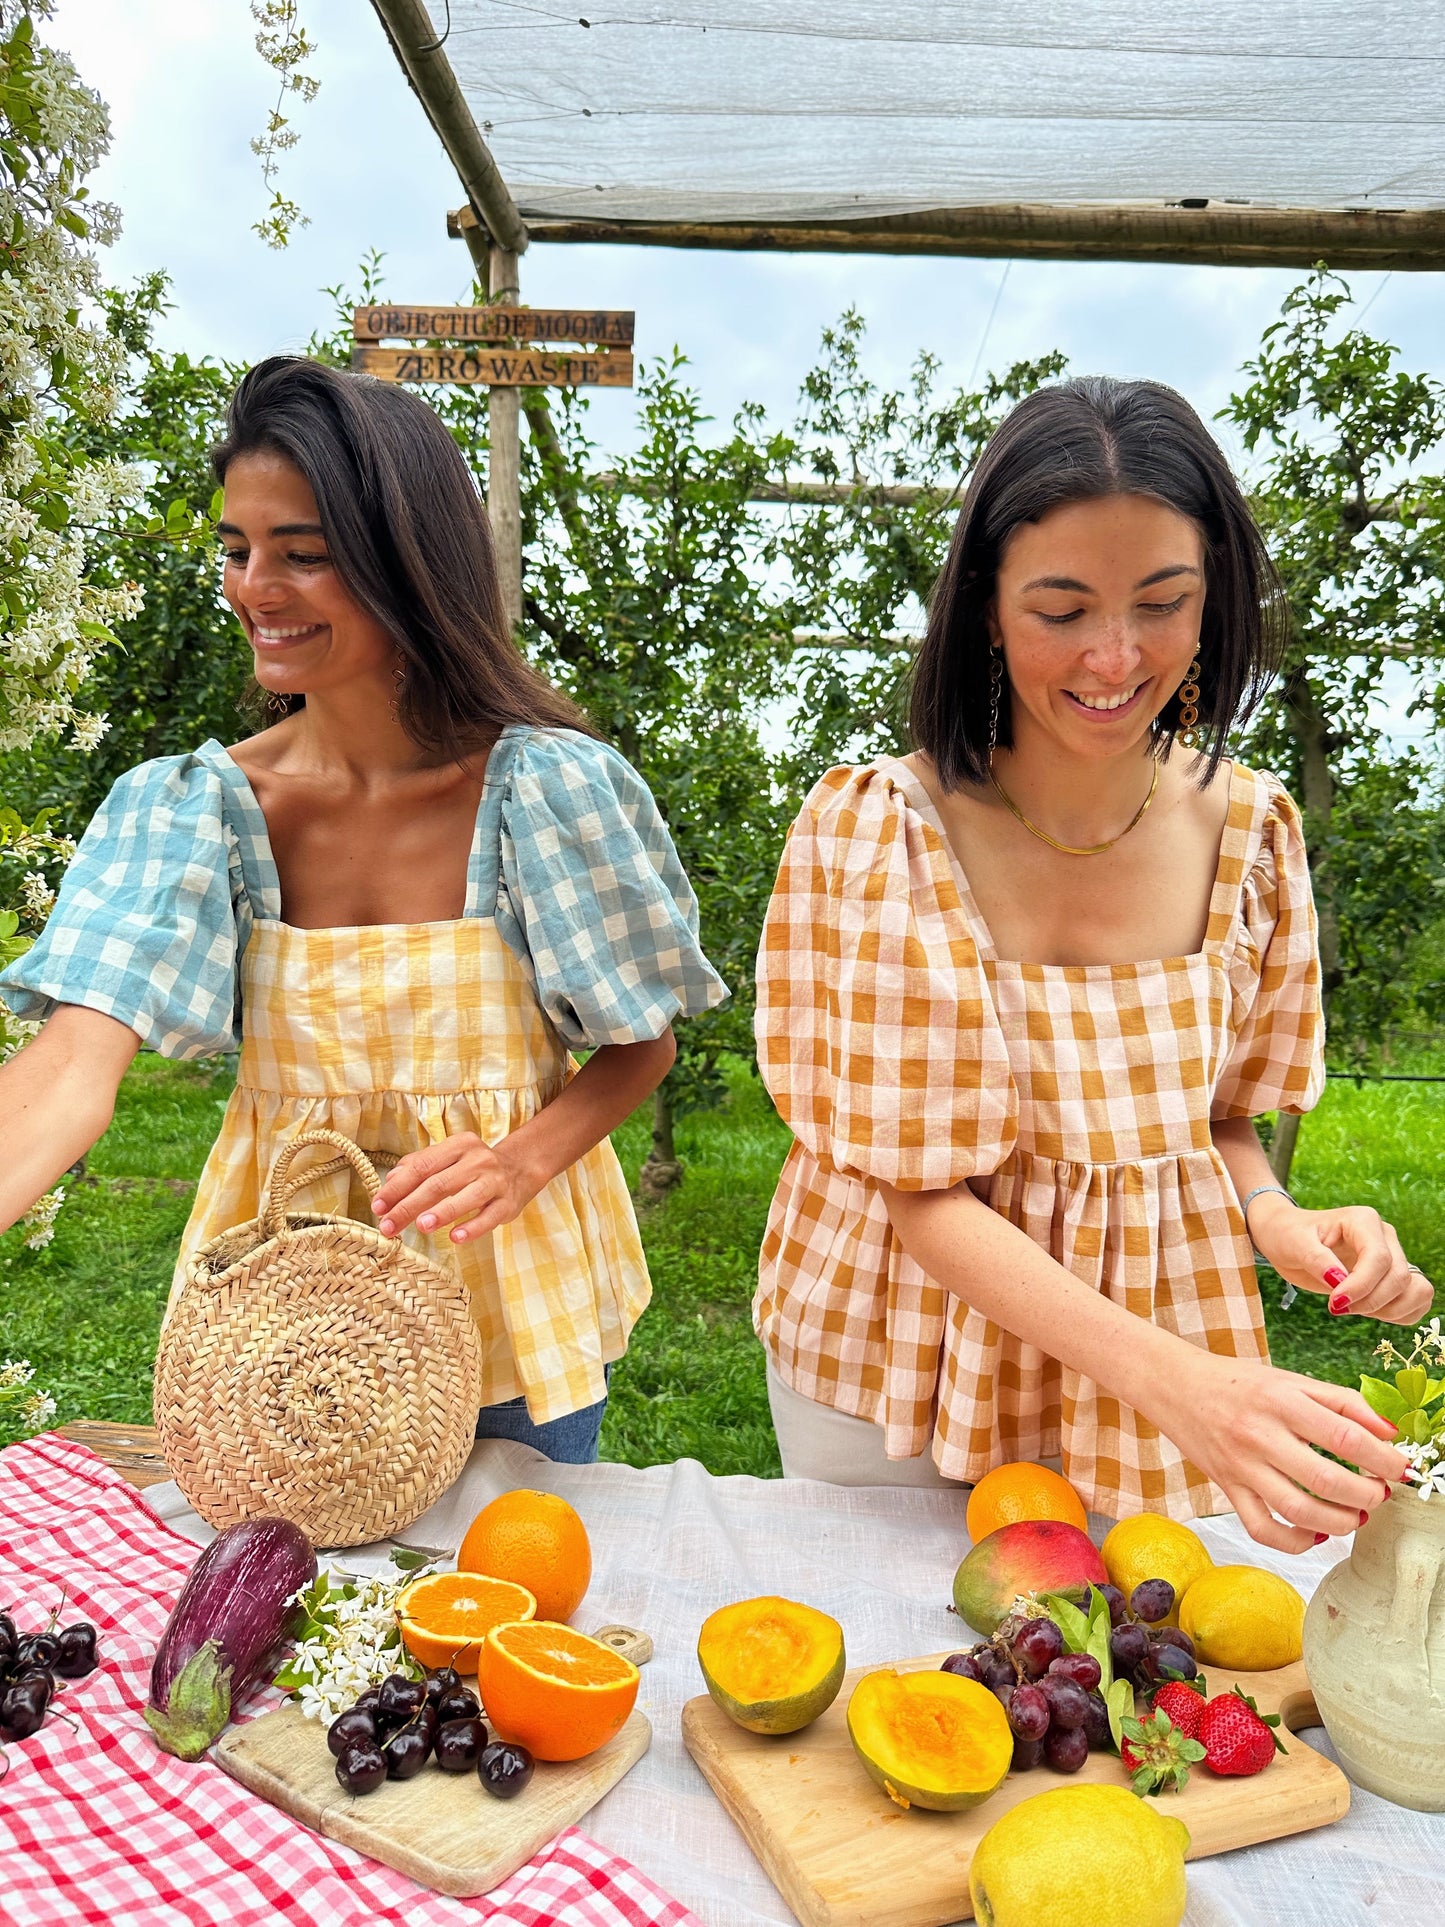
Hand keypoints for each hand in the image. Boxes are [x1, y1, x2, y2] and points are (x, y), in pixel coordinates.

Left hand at [369, 1133, 532, 1243]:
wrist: (519, 1170)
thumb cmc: (473, 1168)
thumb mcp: (448, 1159)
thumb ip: (418, 1166)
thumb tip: (390, 1180)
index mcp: (458, 1145)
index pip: (422, 1166)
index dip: (397, 1187)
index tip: (378, 1207)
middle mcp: (478, 1159)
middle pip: (438, 1183)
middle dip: (409, 1206)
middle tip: (388, 1227)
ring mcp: (495, 1181)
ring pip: (465, 1197)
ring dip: (442, 1213)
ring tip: (421, 1227)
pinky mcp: (508, 1203)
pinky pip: (489, 1216)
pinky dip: (472, 1228)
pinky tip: (456, 1238)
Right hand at [1164, 1351, 1408, 1552]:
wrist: (1176, 1386)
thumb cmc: (1239, 1383)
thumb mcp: (1292, 1380)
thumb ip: (1343, 1402)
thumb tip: (1390, 1431)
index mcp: (1281, 1401)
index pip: (1345, 1436)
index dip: (1382, 1458)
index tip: (1400, 1467)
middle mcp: (1260, 1435)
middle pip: (1325, 1479)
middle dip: (1367, 1494)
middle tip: (1379, 1493)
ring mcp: (1241, 1467)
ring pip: (1298, 1510)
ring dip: (1340, 1521)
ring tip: (1356, 1515)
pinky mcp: (1227, 1489)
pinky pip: (1263, 1528)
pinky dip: (1296, 1541)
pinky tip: (1316, 1533)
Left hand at [1248, 1193, 1433, 1325]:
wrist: (1285, 1236)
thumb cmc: (1287, 1234)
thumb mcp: (1293, 1244)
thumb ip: (1317, 1260)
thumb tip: (1339, 1282)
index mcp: (1363, 1221)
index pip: (1378, 1258)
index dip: (1361, 1286)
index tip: (1335, 1303)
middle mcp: (1385, 1236)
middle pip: (1399, 1277)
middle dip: (1370, 1302)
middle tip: (1337, 1308)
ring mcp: (1393, 1255)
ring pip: (1417, 1289)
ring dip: (1390, 1310)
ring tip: (1355, 1309)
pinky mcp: (1392, 1275)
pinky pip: (1418, 1299)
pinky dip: (1400, 1314)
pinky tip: (1371, 1313)